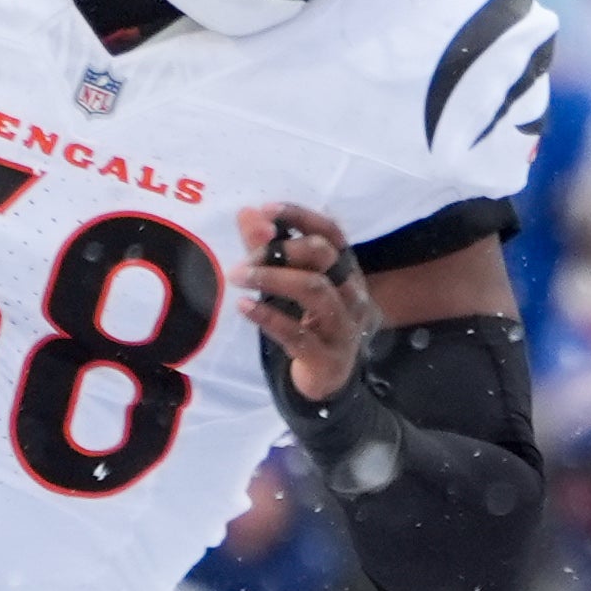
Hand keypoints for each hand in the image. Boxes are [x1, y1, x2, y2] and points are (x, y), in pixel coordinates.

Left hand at [236, 201, 382, 404]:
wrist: (329, 380)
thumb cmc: (310, 323)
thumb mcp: (290, 284)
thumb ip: (269, 250)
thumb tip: (248, 213)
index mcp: (346, 272)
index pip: (332, 234)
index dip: (302, 217)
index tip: (267, 210)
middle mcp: (352, 294)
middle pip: (324, 257)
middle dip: (281, 250)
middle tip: (244, 258)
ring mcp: (344, 326)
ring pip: (315, 290)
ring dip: (272, 278)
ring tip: (238, 276)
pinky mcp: (328, 356)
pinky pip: (298, 333)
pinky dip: (268, 317)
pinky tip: (243, 306)